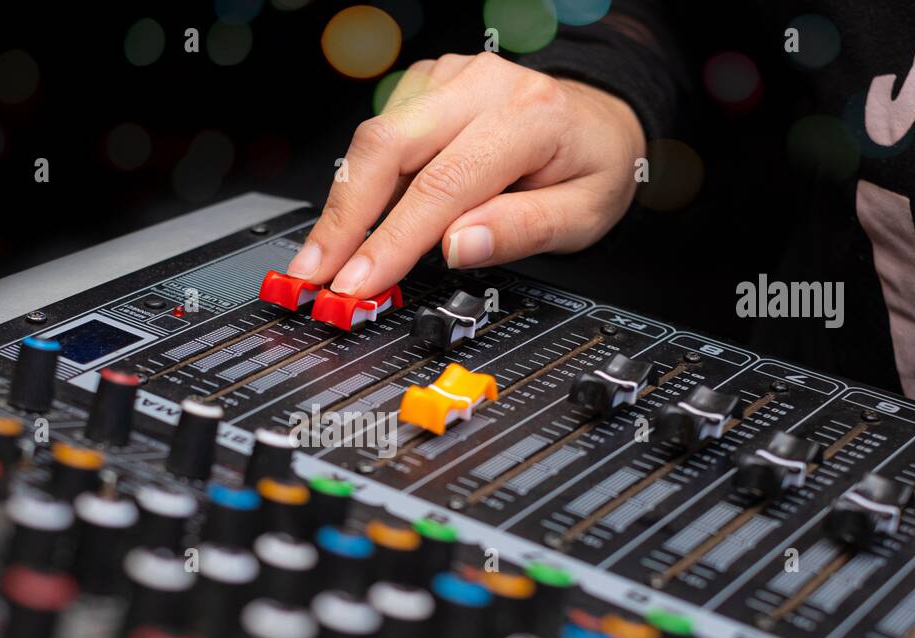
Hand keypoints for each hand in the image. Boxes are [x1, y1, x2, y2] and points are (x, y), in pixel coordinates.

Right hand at [285, 52, 646, 298]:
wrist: (599, 121)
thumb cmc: (591, 168)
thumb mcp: (582, 216)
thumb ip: (522, 230)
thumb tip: (458, 248)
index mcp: (528, 117)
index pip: (443, 184)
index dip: (392, 239)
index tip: (359, 281)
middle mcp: (483, 85)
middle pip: (388, 145)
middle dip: (343, 216)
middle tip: (314, 271)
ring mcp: (450, 79)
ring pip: (375, 139)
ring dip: (344, 204)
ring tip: (324, 257)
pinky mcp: (427, 85)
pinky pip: (381, 134)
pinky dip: (362, 181)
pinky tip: (361, 219)